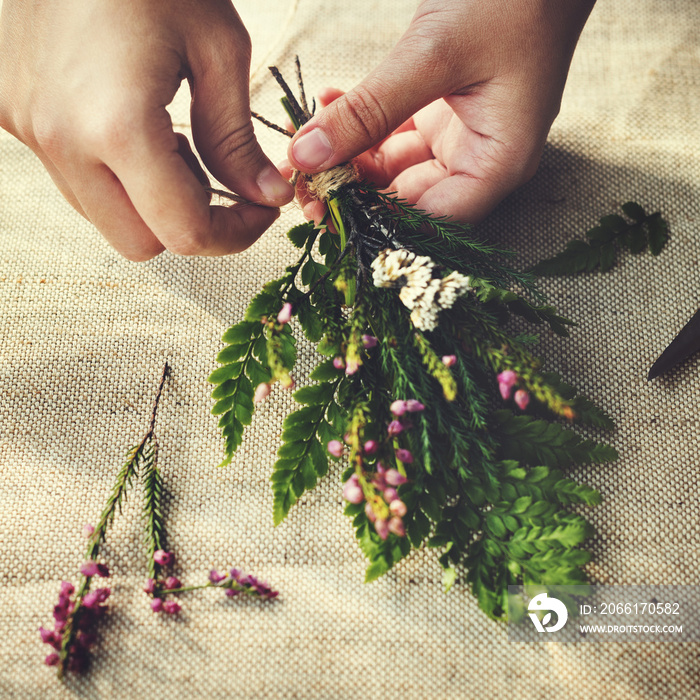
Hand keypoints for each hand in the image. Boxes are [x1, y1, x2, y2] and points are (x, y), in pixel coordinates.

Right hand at [0, 0, 293, 259]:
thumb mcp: (216, 46)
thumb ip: (238, 138)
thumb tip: (265, 197)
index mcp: (118, 126)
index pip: (185, 233)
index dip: (236, 234)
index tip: (262, 208)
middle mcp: (65, 144)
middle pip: (142, 245)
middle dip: (193, 227)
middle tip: (225, 186)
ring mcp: (33, 135)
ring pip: (108, 221)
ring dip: (155, 206)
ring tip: (179, 146)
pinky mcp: (17, 119)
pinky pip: (79, 184)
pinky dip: (119, 181)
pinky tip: (138, 131)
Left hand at [286, 0, 594, 223]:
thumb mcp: (433, 55)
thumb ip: (369, 110)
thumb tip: (307, 156)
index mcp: (498, 163)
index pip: (431, 220)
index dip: (375, 220)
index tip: (323, 206)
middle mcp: (480, 160)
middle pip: (407, 198)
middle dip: (353, 188)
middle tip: (303, 176)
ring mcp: (460, 136)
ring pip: (393, 168)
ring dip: (348, 154)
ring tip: (307, 134)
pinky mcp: (442, 113)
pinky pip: (392, 133)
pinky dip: (360, 123)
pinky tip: (329, 102)